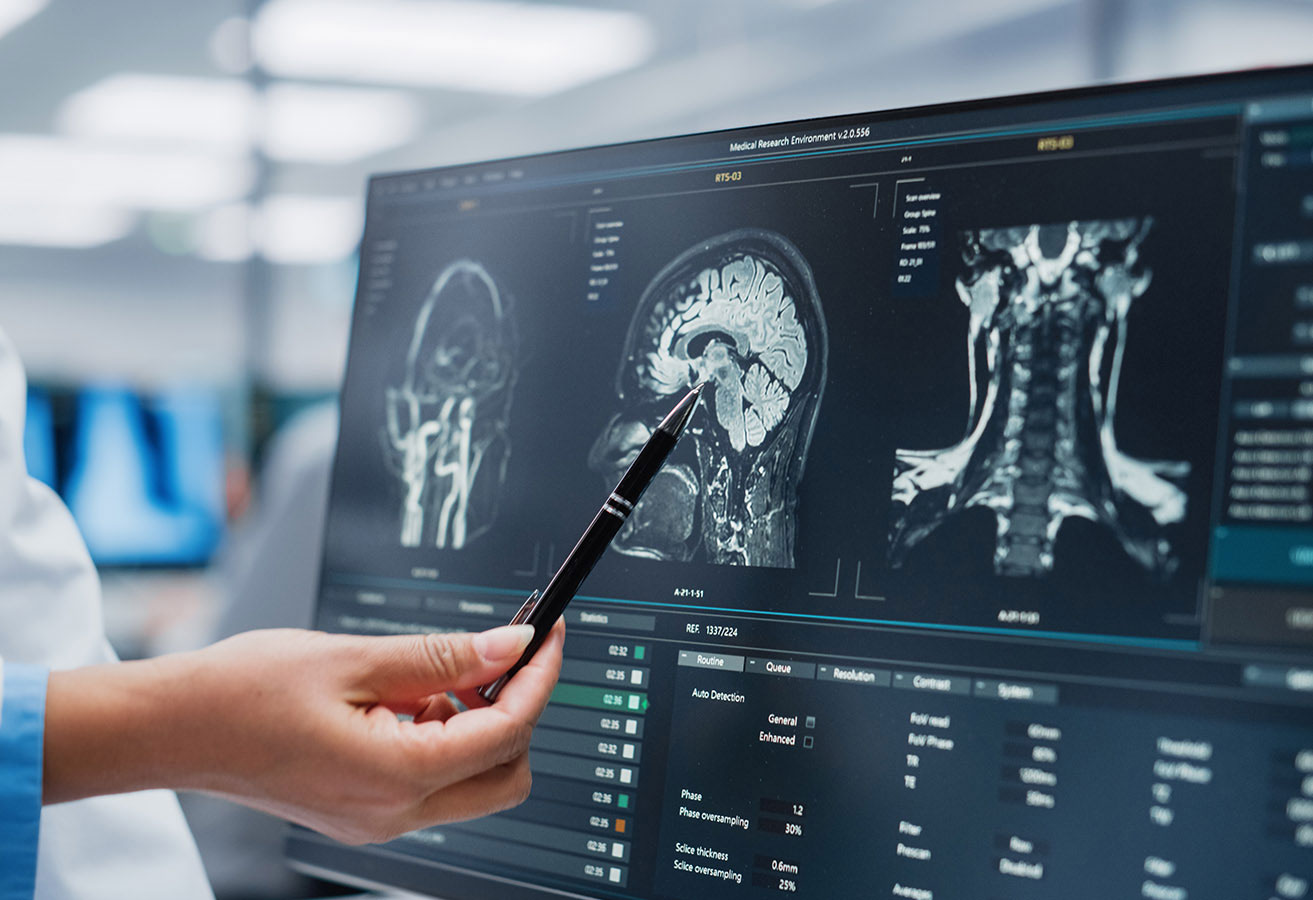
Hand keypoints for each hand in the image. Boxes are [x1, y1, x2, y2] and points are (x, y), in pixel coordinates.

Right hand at [43, 621, 564, 843]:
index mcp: (396, 777)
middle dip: (517, 712)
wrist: (171, 728)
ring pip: (472, 781)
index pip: (507, 732)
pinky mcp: (362, 811)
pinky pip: (431, 781)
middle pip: (506, 775)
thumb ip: (444, 658)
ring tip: (429, 674)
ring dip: (475, 724)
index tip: (548, 632)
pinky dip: (440, 737)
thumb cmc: (242, 692)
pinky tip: (404, 697)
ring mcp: (378, 820)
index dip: (538, 676)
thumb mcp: (355, 658)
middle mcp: (394, 814)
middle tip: (498, 654)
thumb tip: (511, 646)